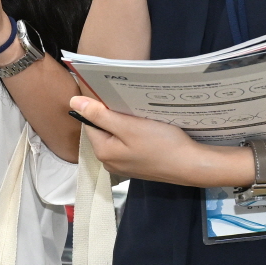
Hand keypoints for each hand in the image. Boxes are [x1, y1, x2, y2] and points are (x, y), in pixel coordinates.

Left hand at [69, 95, 247, 189]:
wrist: (192, 165)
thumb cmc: (161, 144)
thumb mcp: (128, 126)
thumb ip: (100, 115)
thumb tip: (73, 103)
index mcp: (103, 152)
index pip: (90, 123)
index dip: (101, 108)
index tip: (116, 98)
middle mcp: (110, 162)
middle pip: (105, 131)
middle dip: (115, 117)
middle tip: (133, 107)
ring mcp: (125, 166)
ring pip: (119, 137)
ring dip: (127, 125)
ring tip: (142, 117)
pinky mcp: (139, 166)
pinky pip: (131, 145)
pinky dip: (137, 135)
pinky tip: (150, 129)